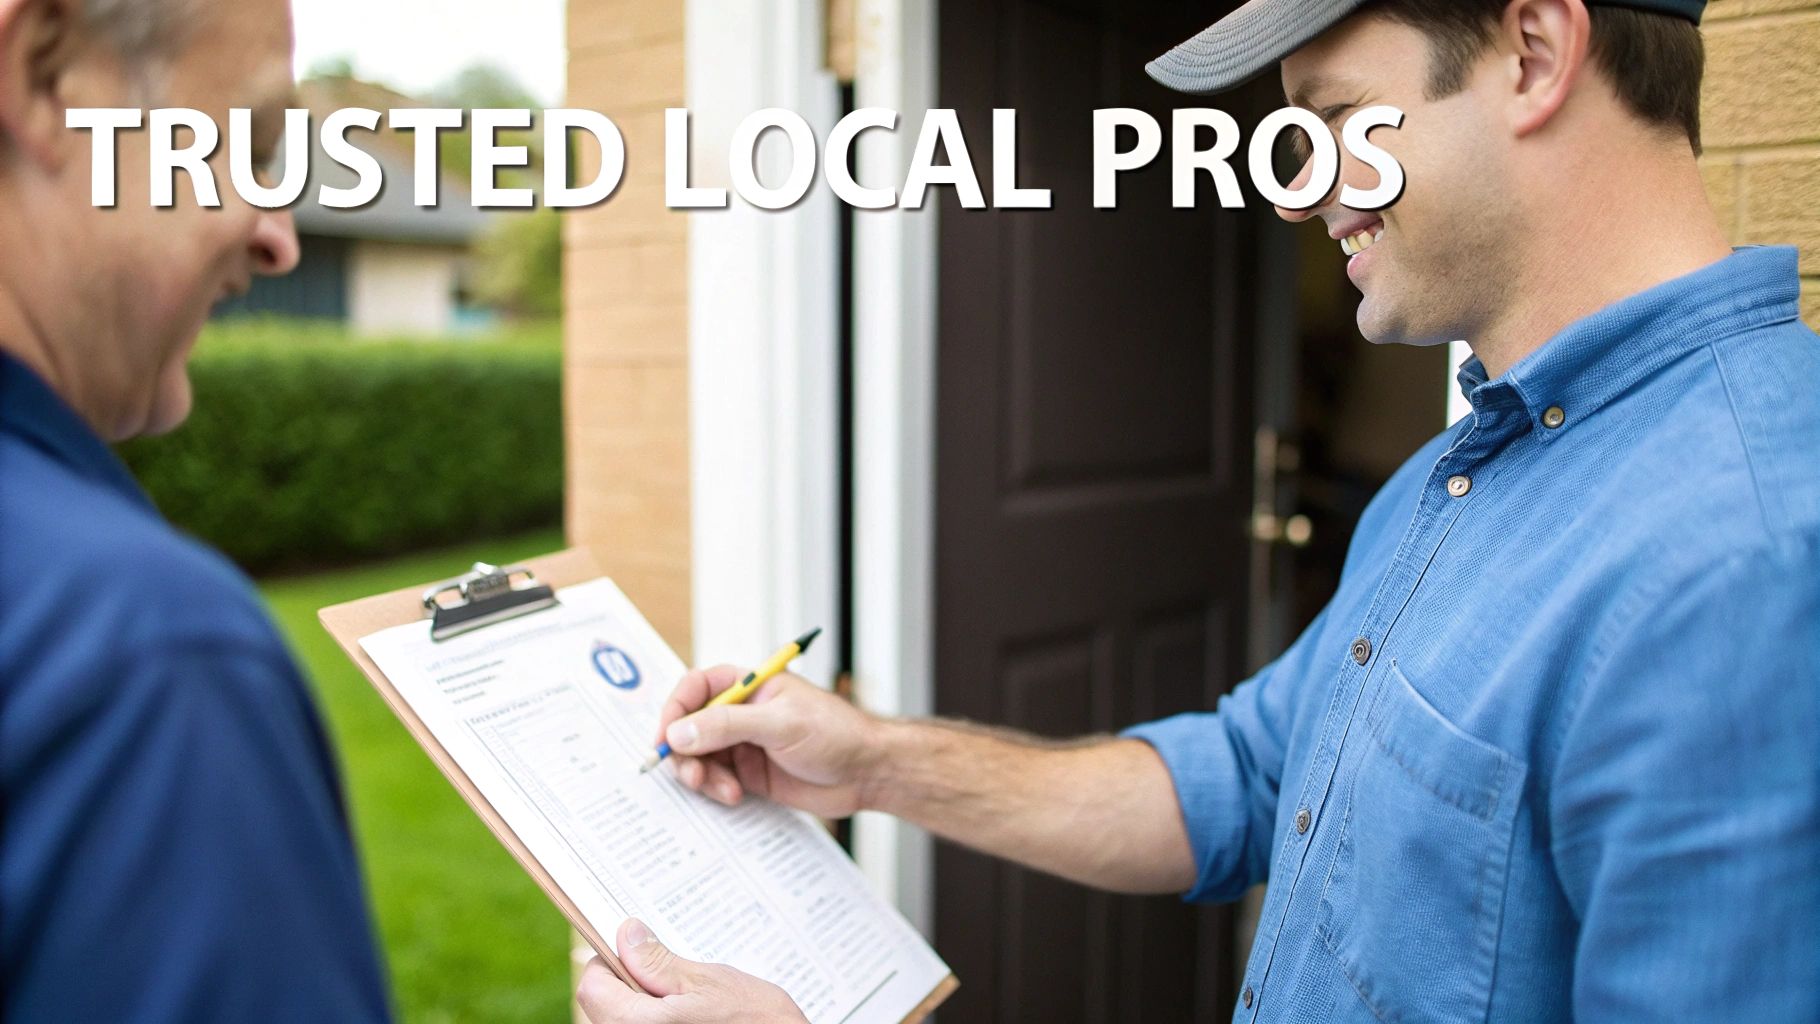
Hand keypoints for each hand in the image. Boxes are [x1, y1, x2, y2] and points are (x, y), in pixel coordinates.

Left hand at [576, 919, 805, 1023]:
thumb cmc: (754, 1023)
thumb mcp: (707, 983)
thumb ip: (659, 963)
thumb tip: (627, 934)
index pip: (593, 986)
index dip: (610, 961)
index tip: (635, 950)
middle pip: (605, 1005)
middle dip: (633, 982)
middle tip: (672, 975)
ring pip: (626, 1019)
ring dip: (649, 1002)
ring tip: (689, 999)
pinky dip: (661, 1018)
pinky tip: (693, 1016)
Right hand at [656, 665, 883, 817]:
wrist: (868, 773)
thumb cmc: (836, 733)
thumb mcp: (780, 724)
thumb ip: (727, 726)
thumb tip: (680, 732)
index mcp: (749, 685)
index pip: (696, 688)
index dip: (676, 709)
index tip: (666, 736)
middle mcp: (741, 713)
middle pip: (690, 727)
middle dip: (685, 751)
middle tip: (693, 774)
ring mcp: (744, 744)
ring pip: (699, 757)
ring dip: (701, 774)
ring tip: (721, 789)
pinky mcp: (749, 774)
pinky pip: (716, 780)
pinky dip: (715, 790)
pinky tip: (734, 796)